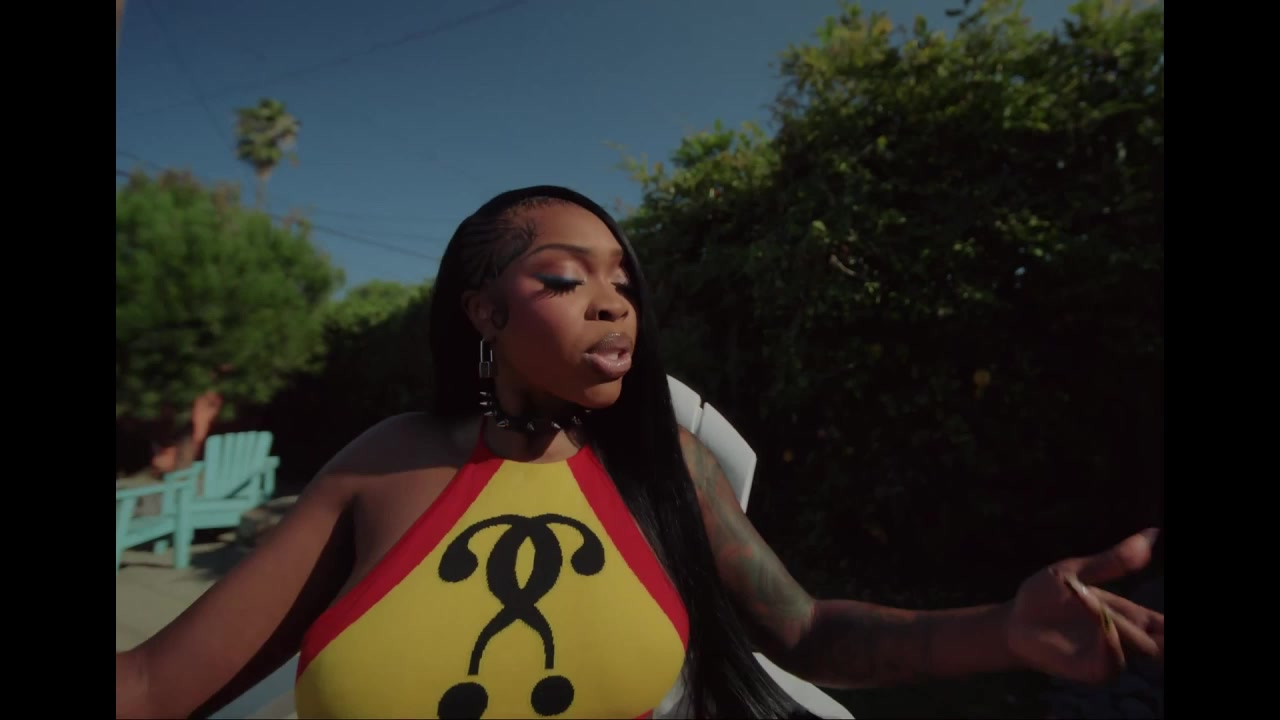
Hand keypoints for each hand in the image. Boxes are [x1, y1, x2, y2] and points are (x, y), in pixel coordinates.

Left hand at [1006, 528, 1163, 683]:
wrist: (1012, 620)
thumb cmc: (1044, 596)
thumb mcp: (1076, 572)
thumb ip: (1113, 560)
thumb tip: (1152, 532)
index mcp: (1127, 615)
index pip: (1164, 624)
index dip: (1170, 624)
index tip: (1168, 621)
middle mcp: (1125, 638)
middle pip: (1164, 640)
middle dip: (1165, 632)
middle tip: (1160, 624)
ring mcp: (1111, 655)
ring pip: (1144, 646)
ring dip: (1127, 625)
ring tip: (1093, 601)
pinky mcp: (1093, 669)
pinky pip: (1114, 660)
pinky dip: (1111, 640)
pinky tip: (1101, 621)